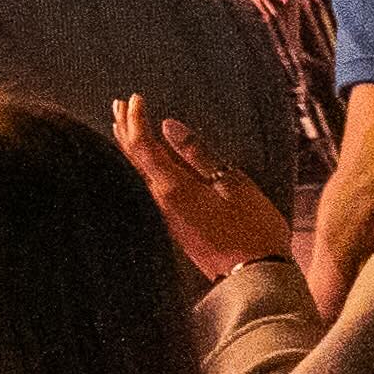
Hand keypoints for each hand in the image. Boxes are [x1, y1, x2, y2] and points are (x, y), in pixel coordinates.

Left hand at [113, 99, 295, 283]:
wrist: (255, 276)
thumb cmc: (252, 228)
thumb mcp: (232, 184)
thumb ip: (198, 155)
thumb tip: (168, 126)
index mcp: (172, 187)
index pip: (142, 145)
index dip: (137, 119)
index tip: (136, 98)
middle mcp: (158, 200)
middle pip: (131, 158)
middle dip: (124, 129)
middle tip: (118, 105)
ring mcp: (162, 214)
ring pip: (135, 172)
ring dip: (128, 146)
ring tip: (122, 126)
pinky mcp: (170, 224)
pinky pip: (145, 186)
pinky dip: (139, 165)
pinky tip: (143, 162)